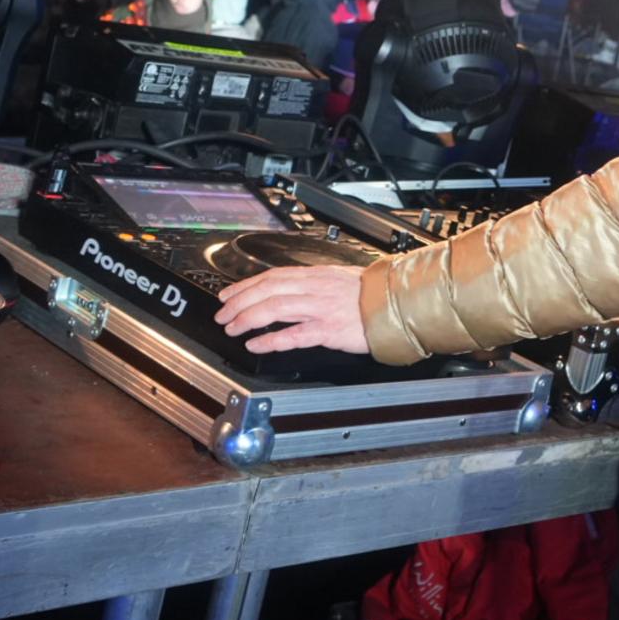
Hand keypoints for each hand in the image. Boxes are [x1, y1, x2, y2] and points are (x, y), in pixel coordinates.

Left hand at [215, 265, 368, 354]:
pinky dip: (271, 339)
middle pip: (267, 290)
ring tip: (233, 328)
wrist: (396, 305)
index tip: (228, 294)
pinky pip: (294, 334)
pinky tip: (257, 344)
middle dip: (239, 302)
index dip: (245, 285)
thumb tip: (290, 287)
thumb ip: (313, 283)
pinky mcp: (328, 329)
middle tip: (222, 315)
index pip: (271, 276)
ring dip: (248, 318)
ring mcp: (320, 308)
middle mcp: (314, 288)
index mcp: (315, 275)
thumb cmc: (370, 295)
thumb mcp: (338, 279)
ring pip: (275, 308)